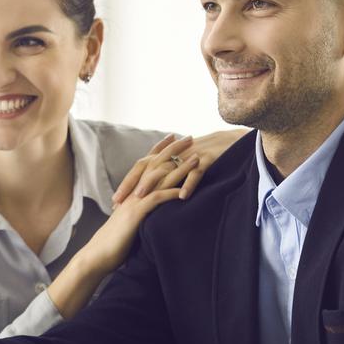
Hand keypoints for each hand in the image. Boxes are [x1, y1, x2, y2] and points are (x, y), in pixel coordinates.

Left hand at [112, 129, 245, 205]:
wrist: (228, 141)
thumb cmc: (202, 156)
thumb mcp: (180, 164)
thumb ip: (165, 175)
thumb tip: (149, 194)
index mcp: (165, 156)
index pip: (140, 168)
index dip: (127, 183)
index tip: (114, 201)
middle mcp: (173, 154)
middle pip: (148, 168)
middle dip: (133, 185)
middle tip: (120, 202)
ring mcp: (189, 156)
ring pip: (169, 169)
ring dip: (155, 184)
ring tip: (143, 198)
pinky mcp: (207, 160)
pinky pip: (196, 172)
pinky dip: (189, 184)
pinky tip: (182, 197)